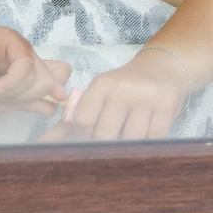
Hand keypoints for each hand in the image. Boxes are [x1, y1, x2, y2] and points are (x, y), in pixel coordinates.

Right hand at [0, 27, 71, 116]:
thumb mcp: (0, 102)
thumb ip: (28, 101)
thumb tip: (56, 103)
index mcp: (26, 69)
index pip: (58, 76)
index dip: (54, 92)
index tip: (47, 107)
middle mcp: (25, 54)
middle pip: (50, 80)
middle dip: (26, 98)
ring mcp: (17, 44)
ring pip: (38, 75)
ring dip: (12, 93)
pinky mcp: (7, 38)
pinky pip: (23, 66)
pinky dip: (8, 84)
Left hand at [47, 44, 201, 140]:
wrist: (165, 67)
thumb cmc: (126, 85)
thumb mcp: (101, 92)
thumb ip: (76, 117)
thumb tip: (45, 143)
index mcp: (102, 84)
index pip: (82, 121)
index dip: (83, 136)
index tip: (89, 138)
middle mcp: (123, 88)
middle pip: (104, 134)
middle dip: (104, 145)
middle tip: (109, 144)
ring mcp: (147, 98)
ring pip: (130, 139)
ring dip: (128, 145)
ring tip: (128, 138)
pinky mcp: (168, 107)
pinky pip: (152, 139)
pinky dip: (147, 144)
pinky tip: (145, 137)